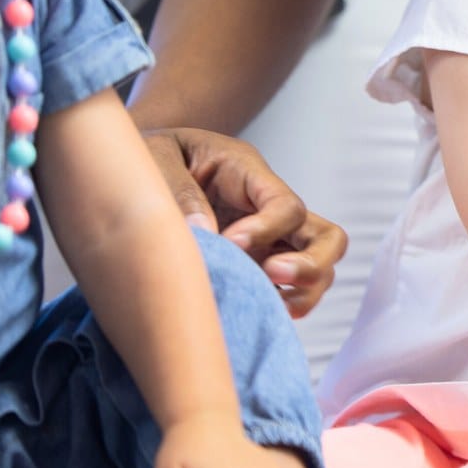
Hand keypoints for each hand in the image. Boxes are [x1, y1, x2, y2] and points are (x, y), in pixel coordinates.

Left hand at [141, 127, 346, 315]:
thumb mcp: (156, 157)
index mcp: (248, 173)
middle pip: (327, 238)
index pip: (286, 205)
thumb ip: (179, 192)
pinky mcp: (256, 265)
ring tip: (264, 304)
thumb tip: (205, 234)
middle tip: (269, 274)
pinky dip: (284, 306)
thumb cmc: (151, 156)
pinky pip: (290, 290)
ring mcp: (268, 240)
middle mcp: (269, 209)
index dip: (266, 229)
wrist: (140, 167)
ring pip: (319, 268)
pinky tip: (253, 311)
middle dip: (310, 264)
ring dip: (304, 292)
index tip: (229, 244)